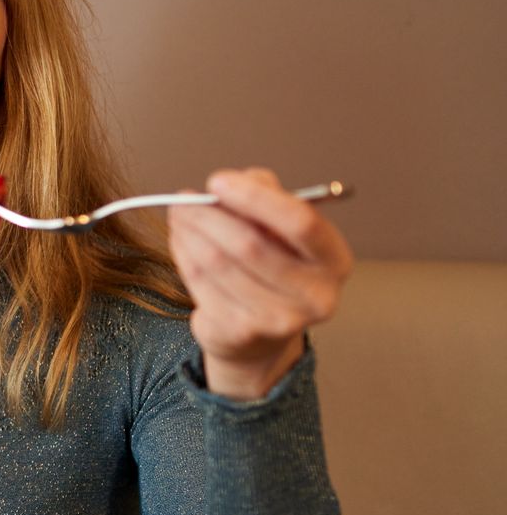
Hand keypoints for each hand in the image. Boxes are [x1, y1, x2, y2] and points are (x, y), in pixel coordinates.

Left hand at [167, 167, 352, 399]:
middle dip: (208, 215)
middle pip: (250, 245)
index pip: (300, 222)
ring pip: (218, 263)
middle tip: (183, 199)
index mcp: (334, 259)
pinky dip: (184, 255)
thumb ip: (266, 195)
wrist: (258, 332)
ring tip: (179, 216)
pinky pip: (200, 283)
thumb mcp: (280, 227)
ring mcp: (279, 319)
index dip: (255, 198)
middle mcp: (315, 294)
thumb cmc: (271, 266)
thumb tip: (235, 182)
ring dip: (189, 233)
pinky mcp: (241, 332)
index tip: (218, 181)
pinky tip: (181, 242)